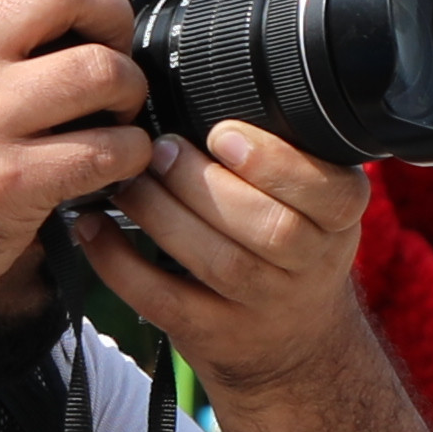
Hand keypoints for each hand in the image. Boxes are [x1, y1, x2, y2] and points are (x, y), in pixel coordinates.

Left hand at [81, 118, 375, 398]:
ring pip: (218, 262)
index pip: (331, 192)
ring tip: (126, 182)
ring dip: (162, 215)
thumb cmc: (288, 250)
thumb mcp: (311, 203)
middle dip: (204, 183)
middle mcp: (311, 266)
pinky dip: (121, 264)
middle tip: (160, 150)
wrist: (291, 347)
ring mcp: (264, 307)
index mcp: (339, 219)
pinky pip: (164, 301)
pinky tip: (93, 230)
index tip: (223, 133)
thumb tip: (208, 85)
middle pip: (269, 227)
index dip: (276, 163)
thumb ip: (280, 157)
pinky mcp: (214, 335)